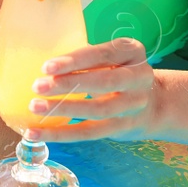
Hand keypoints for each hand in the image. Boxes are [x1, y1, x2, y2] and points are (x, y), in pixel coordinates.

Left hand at [26, 37, 156, 142]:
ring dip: (63, 109)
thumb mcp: (113, 57)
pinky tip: (37, 132)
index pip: (103, 54)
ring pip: (96, 110)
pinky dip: (60, 134)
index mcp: (133, 52)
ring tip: (35, 107)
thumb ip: (87, 58)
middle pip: (103, 82)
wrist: (152, 105)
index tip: (47, 66)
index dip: (75, 61)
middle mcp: (138, 78)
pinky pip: (89, 133)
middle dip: (69, 84)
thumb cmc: (118, 72)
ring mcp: (133, 106)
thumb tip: (44, 67)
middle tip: (39, 86)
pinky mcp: (121, 128)